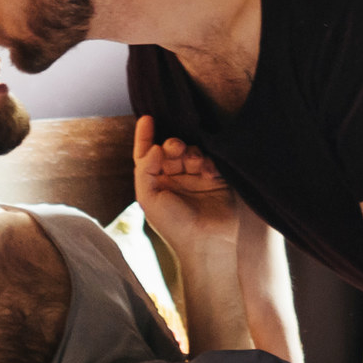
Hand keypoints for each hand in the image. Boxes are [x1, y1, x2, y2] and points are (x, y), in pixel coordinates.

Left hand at [133, 114, 238, 250]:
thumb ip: (145, 169)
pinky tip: (210, 173)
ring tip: (195, 164)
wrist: (206, 243)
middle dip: (173, 144)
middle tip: (177, 148)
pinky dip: (210, 162)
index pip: (147, 154)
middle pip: (171, 149)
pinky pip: (212, 160)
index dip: (145, 136)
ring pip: (192, 151)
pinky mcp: (216, 180)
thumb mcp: (148, 198)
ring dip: (192, 153)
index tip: (147, 118)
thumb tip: (156, 147)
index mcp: (156, 183)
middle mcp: (175, 179)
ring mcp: (196, 179)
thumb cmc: (174, 225)